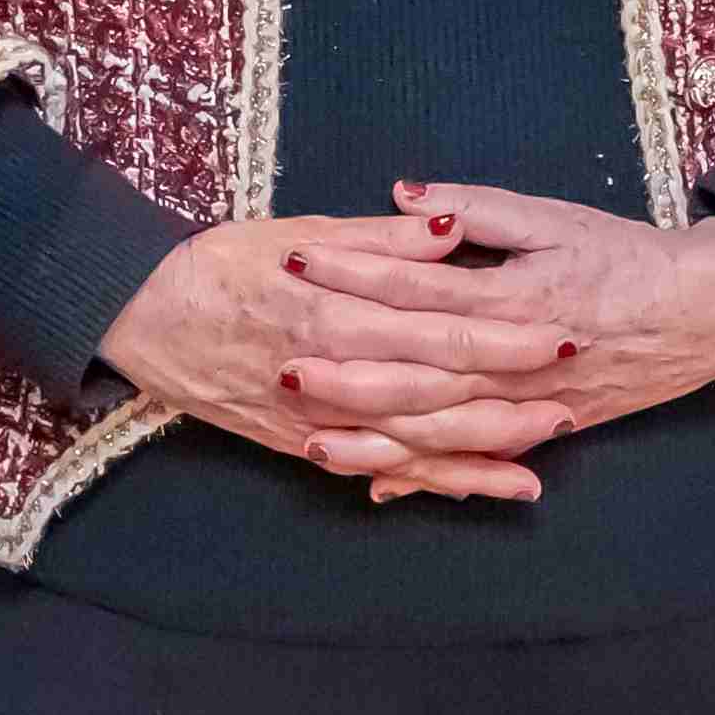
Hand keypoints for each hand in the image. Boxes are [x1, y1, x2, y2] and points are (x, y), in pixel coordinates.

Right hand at [99, 213, 569, 505]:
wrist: (142, 316)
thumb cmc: (220, 263)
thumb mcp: (299, 230)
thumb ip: (380, 238)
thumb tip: (449, 226)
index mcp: (336, 310)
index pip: (439, 328)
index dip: (504, 335)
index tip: (560, 331)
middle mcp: (331, 374)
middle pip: (438, 393)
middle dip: (510, 398)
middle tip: (573, 396)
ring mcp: (318, 419)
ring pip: (414, 443)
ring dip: (481, 451)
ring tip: (543, 454)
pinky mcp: (304, 445)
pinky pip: (381, 470)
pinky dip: (431, 481)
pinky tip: (481, 488)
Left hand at [280, 182, 714, 501]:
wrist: (704, 311)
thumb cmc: (625, 254)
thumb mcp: (554, 217)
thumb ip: (476, 209)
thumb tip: (403, 198)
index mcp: (511, 295)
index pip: (414, 283)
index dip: (352, 272)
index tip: (295, 261)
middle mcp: (515, 359)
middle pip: (417, 371)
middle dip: (346, 371)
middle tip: (281, 366)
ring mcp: (529, 404)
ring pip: (440, 430)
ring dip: (374, 437)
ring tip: (310, 438)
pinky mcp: (543, 431)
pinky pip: (473, 461)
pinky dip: (426, 476)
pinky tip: (375, 485)